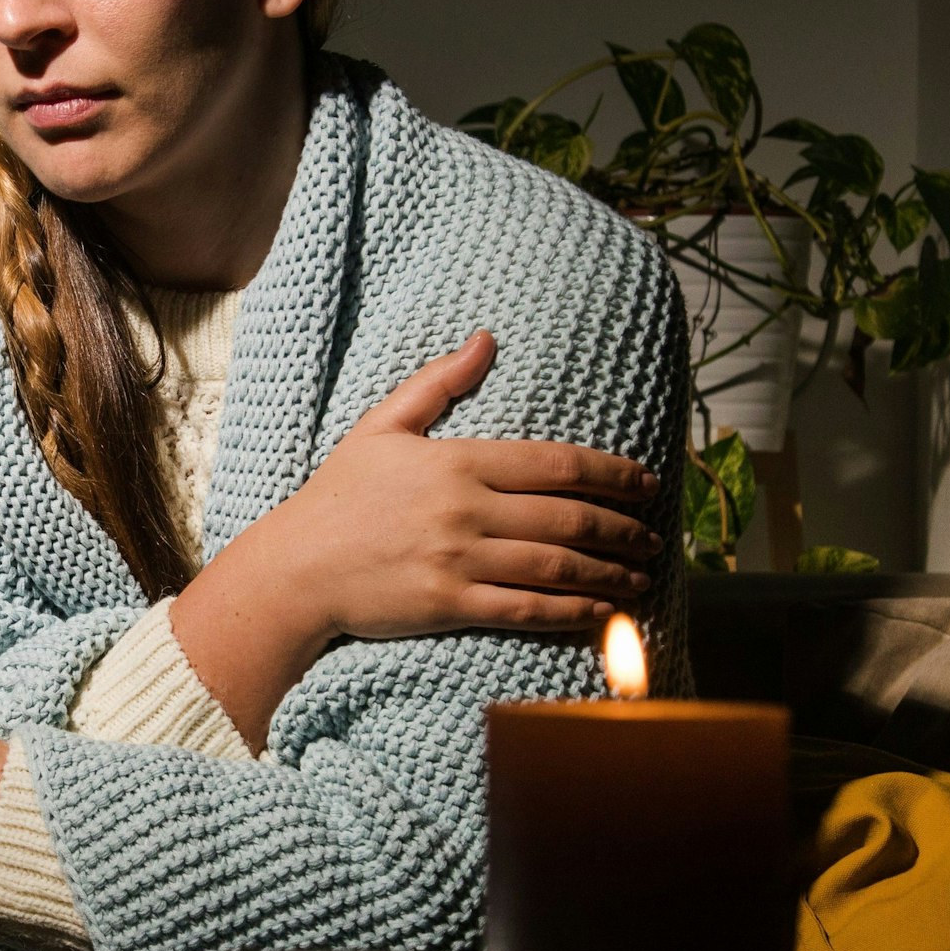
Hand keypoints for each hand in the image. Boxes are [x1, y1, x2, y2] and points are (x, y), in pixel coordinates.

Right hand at [172, 331, 662, 749]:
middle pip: (567, 518)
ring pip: (556, 567)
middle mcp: (465, 510)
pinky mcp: (449, 605)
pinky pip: (525, 609)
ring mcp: (458, 560)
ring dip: (609, 573)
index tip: (645, 483)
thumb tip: (486, 339)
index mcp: (457, 461)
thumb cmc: (339, 496)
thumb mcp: (382, 426)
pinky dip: (571, 611)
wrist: (296, 567)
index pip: (555, 465)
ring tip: (640, 577)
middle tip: (653, 537)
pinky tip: (600, 611)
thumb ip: (438, 382)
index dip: (611, 474)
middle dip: (622, 529)